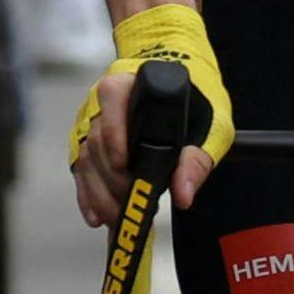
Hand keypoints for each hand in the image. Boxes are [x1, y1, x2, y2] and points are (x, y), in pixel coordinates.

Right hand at [67, 0, 228, 229]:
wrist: (181, 75)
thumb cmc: (197, 95)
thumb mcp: (212, 122)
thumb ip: (198, 157)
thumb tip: (183, 193)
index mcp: (132, 83)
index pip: (112, 100)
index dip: (115, 137)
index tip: (126, 165)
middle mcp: (104, 101)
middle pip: (97, 140)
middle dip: (113, 179)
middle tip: (131, 205)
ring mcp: (92, 121)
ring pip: (86, 158)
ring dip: (100, 192)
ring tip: (117, 218)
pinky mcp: (89, 141)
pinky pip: (81, 168)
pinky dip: (87, 194)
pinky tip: (97, 216)